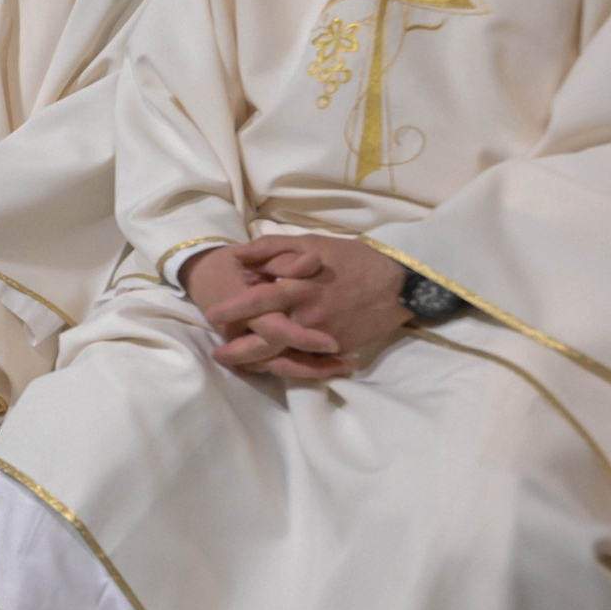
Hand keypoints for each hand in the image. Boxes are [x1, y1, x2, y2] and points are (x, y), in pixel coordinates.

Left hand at [201, 235, 410, 378]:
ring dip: (257, 363)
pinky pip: (305, 363)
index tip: (212, 314)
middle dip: (238, 351)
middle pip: (265, 340)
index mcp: (298, 288)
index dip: (232, 309)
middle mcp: (307, 317)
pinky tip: (269, 366)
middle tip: (218, 354)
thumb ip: (271, 249)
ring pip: (282, 357)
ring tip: (238, 364)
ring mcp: (322, 337)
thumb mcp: (309, 243)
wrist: (398, 285)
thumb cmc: (350, 259)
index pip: (256, 301)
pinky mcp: (335, 350)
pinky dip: (285, 366)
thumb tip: (237, 256)